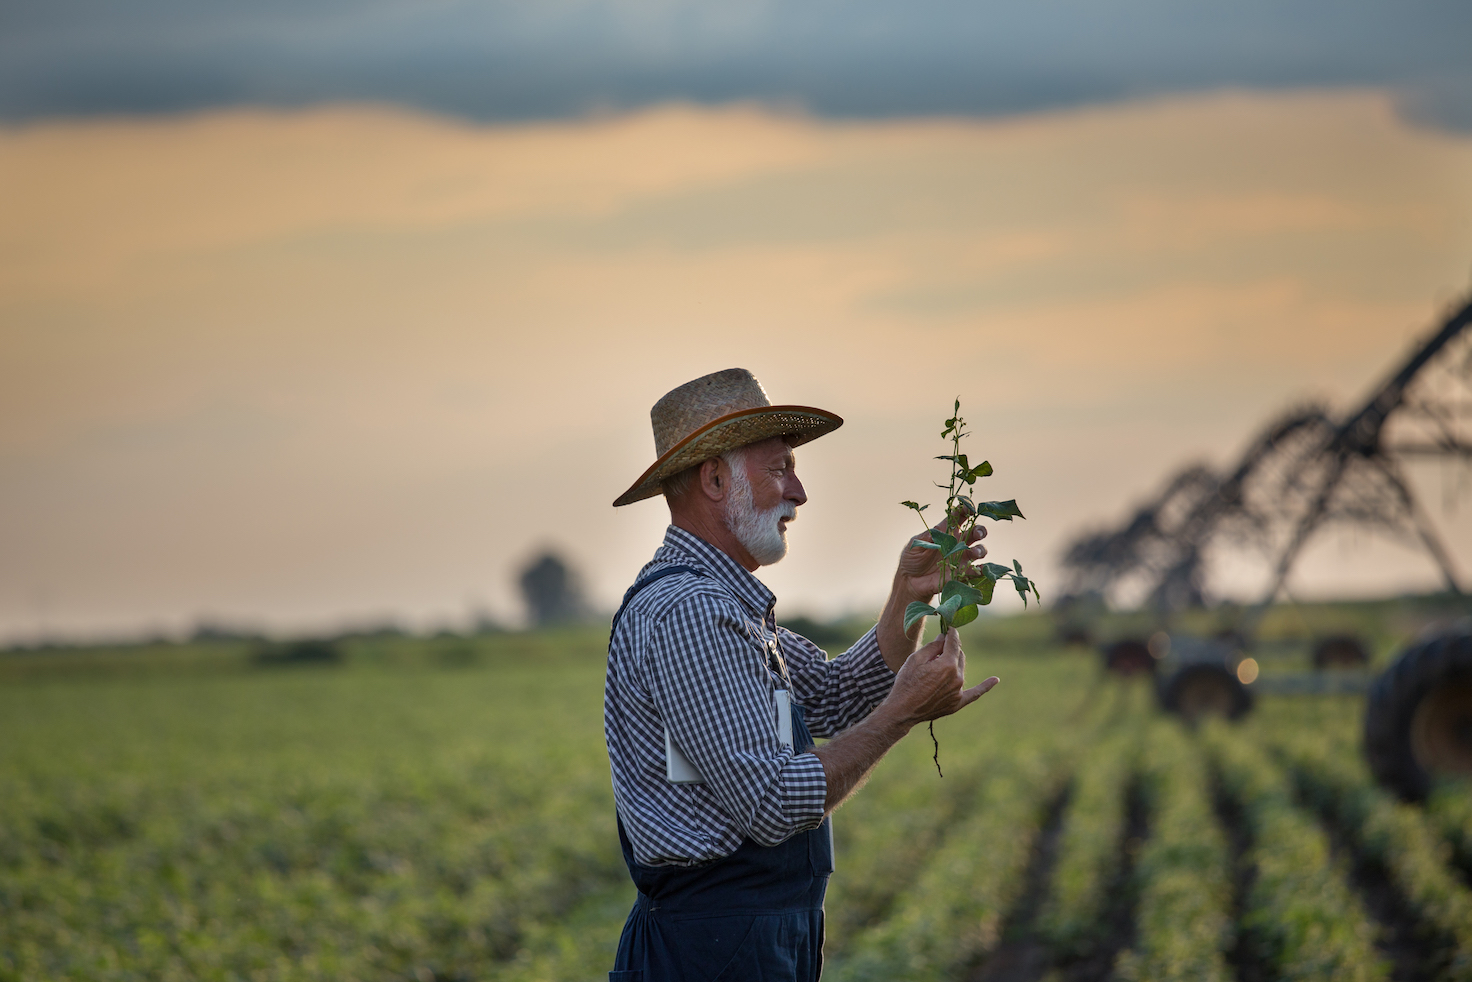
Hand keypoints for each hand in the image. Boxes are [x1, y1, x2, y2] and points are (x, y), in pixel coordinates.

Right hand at [884, 628, 998, 727]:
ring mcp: (959, 691)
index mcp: (947, 665)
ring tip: (936, 667)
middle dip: (950, 649)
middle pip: (958, 655)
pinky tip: (995, 680)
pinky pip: (975, 693)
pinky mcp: (958, 702)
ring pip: (961, 670)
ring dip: (953, 664)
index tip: (949, 627)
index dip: (951, 633)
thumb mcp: (915, 659)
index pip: (953, 643)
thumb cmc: (906, 682)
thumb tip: (944, 637)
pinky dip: (985, 686)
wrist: (902, 710)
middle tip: (938, 648)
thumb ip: (933, 647)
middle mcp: (957, 677)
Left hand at [895, 518, 987, 600]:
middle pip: (974, 532)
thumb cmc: (911, 559)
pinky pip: (975, 571)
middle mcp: (956, 543)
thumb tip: (935, 531)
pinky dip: (981, 570)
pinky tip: (981, 570)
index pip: (958, 517)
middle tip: (978, 533)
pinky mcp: (961, 573)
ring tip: (975, 552)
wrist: (910, 581)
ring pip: (978, 550)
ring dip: (980, 549)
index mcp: (945, 532)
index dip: (965, 510)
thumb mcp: (914, 545)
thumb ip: (925, 537)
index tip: (970, 508)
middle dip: (980, 530)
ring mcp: (960, 558)